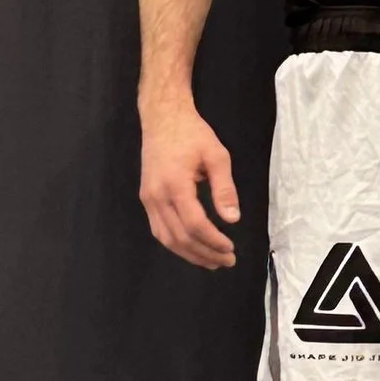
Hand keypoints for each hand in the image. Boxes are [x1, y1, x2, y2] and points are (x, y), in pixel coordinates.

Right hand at [139, 106, 240, 267]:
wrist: (162, 118)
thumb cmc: (192, 134)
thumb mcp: (217, 156)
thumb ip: (224, 189)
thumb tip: (232, 219)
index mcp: (175, 184)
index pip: (194, 224)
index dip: (213, 241)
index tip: (230, 249)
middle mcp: (157, 195)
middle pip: (180, 237)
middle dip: (205, 253)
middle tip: (227, 261)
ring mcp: (148, 199)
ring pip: (167, 238)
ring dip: (190, 254)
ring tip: (212, 262)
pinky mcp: (146, 199)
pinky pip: (159, 230)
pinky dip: (176, 244)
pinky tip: (192, 249)